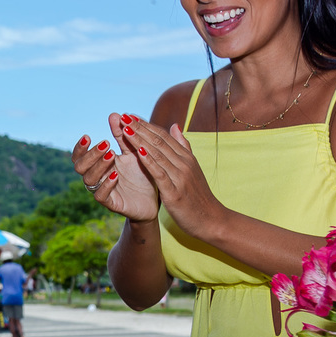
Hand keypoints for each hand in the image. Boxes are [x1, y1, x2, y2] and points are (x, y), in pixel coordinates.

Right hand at [72, 114, 159, 221]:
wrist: (158, 196)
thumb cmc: (144, 172)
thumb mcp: (134, 151)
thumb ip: (123, 136)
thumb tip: (115, 114)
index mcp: (99, 164)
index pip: (79, 156)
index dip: (80, 147)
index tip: (88, 136)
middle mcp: (97, 177)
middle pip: (80, 167)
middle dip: (90, 155)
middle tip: (106, 145)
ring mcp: (103, 190)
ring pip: (88, 180)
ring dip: (99, 166)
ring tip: (112, 156)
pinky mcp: (111, 203)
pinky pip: (100, 195)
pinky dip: (106, 184)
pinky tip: (115, 175)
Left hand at [120, 117, 222, 238]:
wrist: (212, 221)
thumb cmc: (199, 197)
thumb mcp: (192, 169)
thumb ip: (183, 148)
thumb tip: (175, 126)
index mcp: (186, 158)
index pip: (163, 136)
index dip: (146, 125)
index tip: (130, 116)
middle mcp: (184, 163)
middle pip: (159, 141)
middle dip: (140, 128)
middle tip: (123, 116)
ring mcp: (180, 177)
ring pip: (158, 154)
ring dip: (140, 140)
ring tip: (125, 128)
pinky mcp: (175, 192)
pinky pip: (160, 173)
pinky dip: (150, 161)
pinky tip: (138, 152)